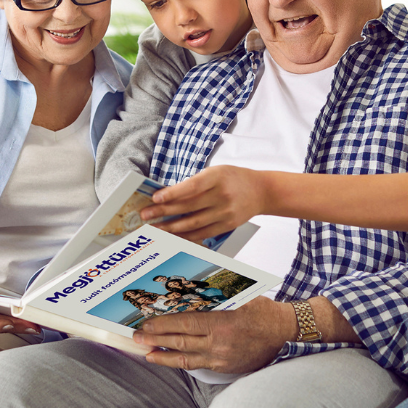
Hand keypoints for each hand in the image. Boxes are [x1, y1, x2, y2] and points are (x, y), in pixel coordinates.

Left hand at [132, 296, 293, 373]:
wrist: (285, 333)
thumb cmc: (263, 311)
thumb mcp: (241, 296)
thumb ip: (217, 294)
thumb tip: (191, 287)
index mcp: (223, 323)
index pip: (185, 324)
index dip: (163, 325)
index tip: (146, 324)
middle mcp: (220, 343)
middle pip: (180, 342)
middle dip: (156, 340)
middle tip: (138, 337)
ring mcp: (222, 358)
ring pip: (186, 358)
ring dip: (163, 356)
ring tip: (147, 353)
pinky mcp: (225, 367)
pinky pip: (198, 365)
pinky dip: (181, 362)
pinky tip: (170, 360)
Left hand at [139, 166, 269, 242]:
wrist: (262, 191)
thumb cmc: (234, 178)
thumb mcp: (216, 171)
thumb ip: (196, 182)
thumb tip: (168, 196)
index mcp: (217, 177)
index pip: (192, 186)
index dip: (173, 193)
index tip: (156, 198)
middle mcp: (222, 195)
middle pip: (189, 206)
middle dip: (164, 211)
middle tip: (145, 215)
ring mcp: (225, 213)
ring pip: (193, 223)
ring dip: (171, 227)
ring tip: (154, 228)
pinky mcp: (227, 225)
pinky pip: (202, 233)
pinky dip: (185, 236)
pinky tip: (172, 236)